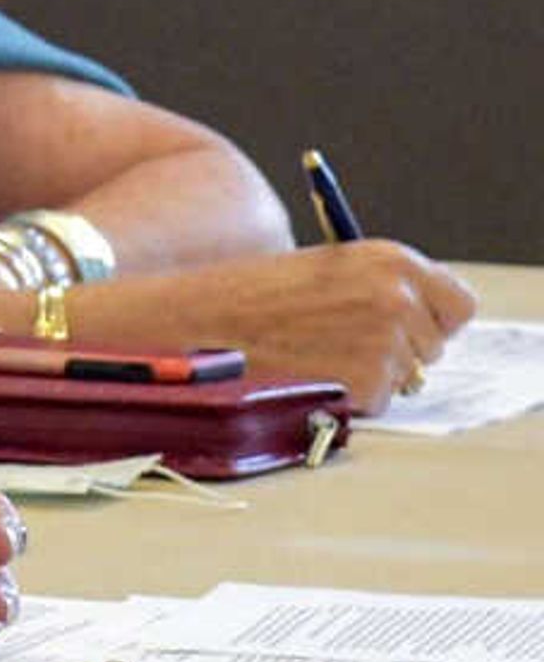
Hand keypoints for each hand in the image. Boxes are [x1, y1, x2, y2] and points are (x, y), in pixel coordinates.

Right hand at [74, 242, 472, 410]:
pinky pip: (378, 402)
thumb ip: (382, 290)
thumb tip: (422, 330)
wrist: (201, 317)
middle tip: (341, 344)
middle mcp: (399, 297)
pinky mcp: (365, 381)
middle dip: (399, 352)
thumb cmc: (255, 294)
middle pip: (435, 346)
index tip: (406, 328)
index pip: (460, 304)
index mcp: (393, 259)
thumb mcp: (328, 270)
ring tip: (315, 356)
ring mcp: (385, 341)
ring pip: (407, 377)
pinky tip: (307, 374)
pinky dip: (347, 398)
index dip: (432, 320)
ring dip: (370, 376)